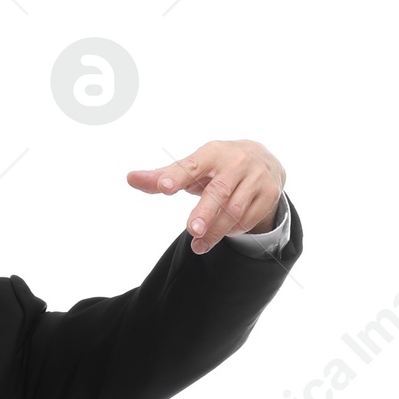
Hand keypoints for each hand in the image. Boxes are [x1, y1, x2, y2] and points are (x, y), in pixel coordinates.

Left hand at [126, 141, 285, 252]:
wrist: (266, 163)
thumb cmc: (218, 168)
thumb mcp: (193, 169)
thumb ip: (163, 176)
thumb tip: (130, 177)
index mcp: (212, 153)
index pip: (192, 165)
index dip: (177, 176)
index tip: (163, 186)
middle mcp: (236, 161)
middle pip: (218, 191)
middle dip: (205, 212)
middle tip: (191, 229)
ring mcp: (256, 177)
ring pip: (234, 210)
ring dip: (215, 232)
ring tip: (198, 245)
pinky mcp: (269, 195)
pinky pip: (248, 219)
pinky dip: (233, 231)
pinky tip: (221, 235)